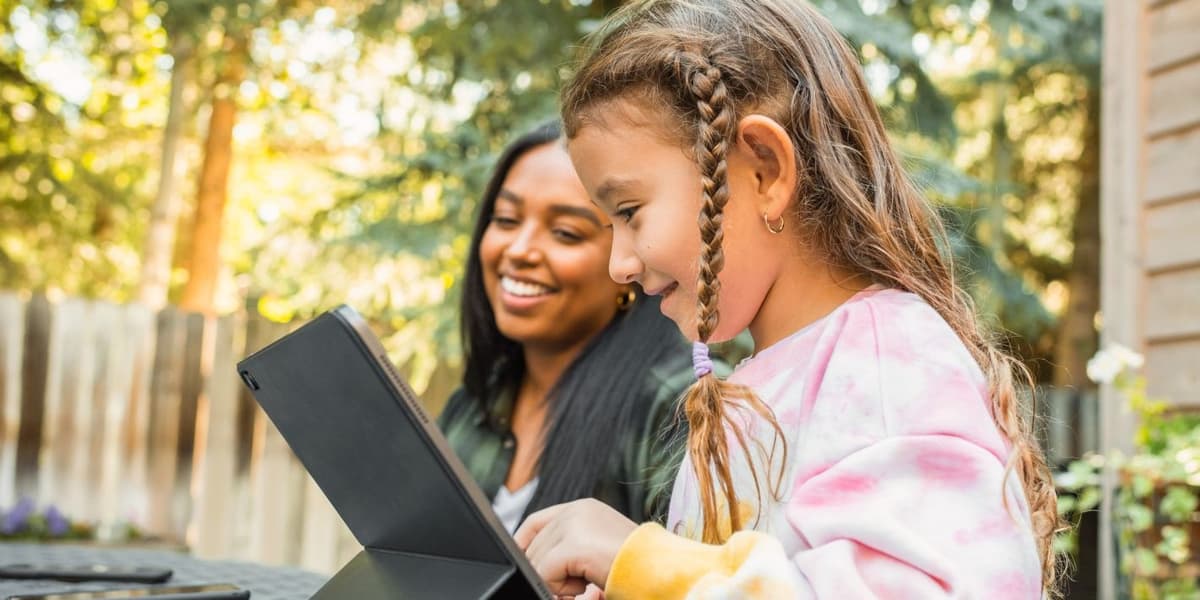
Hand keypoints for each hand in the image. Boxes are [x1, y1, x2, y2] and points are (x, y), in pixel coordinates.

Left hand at [514, 499, 636, 596]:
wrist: (660, 572)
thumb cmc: (636, 567)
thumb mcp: (596, 550)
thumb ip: (569, 548)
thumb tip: (538, 564)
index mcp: (583, 508)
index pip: (535, 523)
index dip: (524, 545)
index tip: (526, 566)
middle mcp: (577, 511)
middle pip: (534, 545)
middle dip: (545, 574)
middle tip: (573, 589)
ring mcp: (575, 525)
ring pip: (537, 561)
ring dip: (556, 583)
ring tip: (584, 587)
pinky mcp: (575, 544)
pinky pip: (545, 572)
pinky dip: (560, 589)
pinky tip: (584, 588)